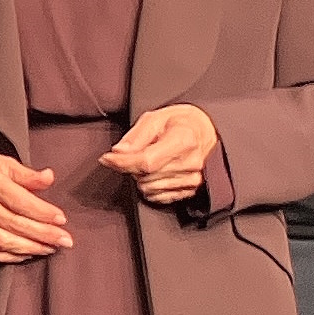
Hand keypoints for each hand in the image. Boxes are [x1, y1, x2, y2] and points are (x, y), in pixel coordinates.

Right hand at [0, 147, 72, 263]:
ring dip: (29, 248)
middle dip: (43, 234)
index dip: (42, 212)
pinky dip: (7, 257)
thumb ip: (26, 174)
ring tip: (49, 248)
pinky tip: (24, 255)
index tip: (61, 219)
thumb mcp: (1, 161)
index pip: (19, 201)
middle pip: (14, 224)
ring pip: (2, 240)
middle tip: (64, 240)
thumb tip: (49, 178)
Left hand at [102, 103, 220, 206]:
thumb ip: (136, 135)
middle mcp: (190, 162)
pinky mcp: (191, 191)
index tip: (106, 159)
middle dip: (132, 166)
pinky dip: (150, 187)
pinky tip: (157, 173)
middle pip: (145, 176)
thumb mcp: (157, 117)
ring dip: (141, 177)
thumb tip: (119, 152)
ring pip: (148, 189)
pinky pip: (158, 197)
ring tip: (152, 160)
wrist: (206, 133)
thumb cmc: (181, 123)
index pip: (146, 161)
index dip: (122, 163)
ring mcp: (193, 180)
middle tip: (139, 152)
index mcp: (183, 140)